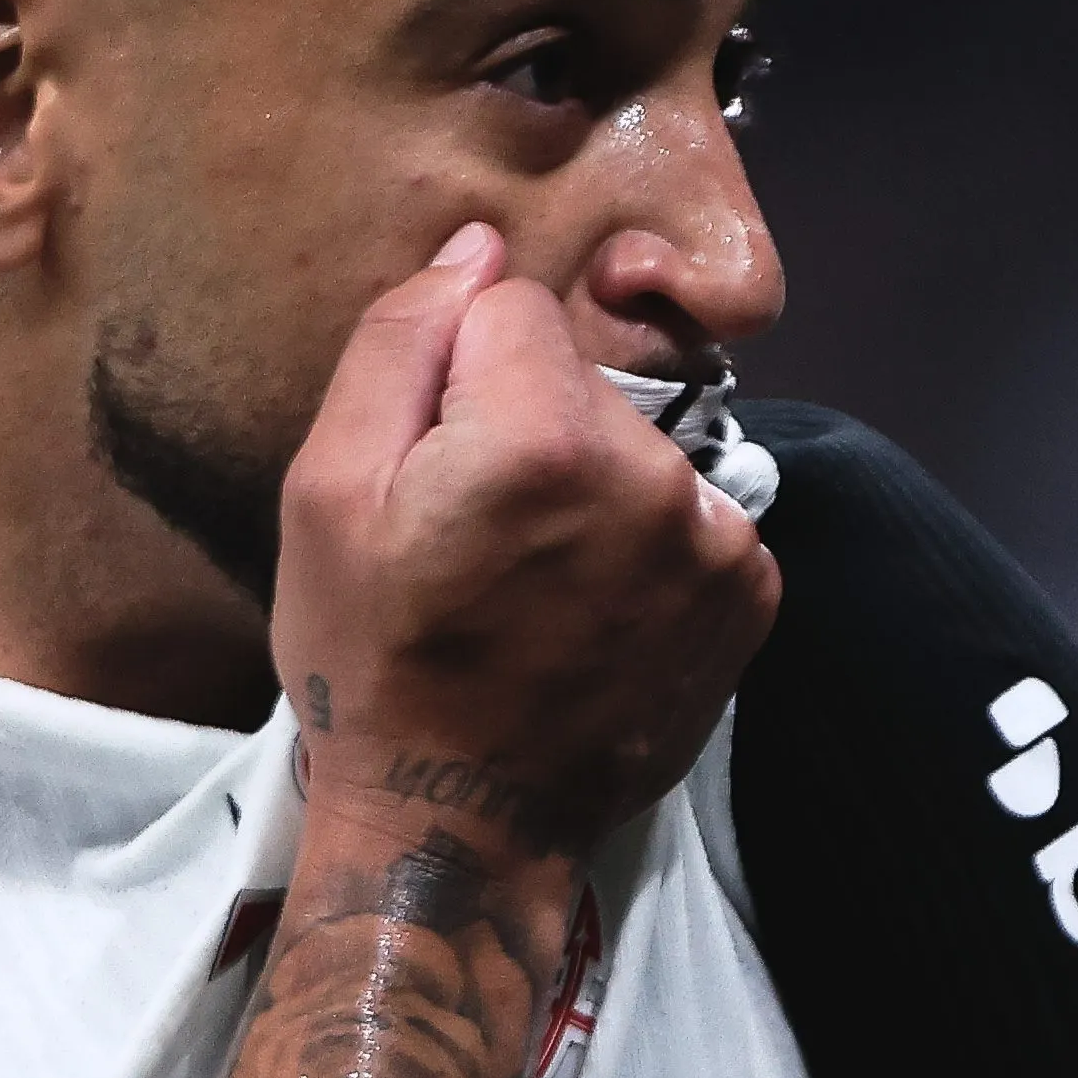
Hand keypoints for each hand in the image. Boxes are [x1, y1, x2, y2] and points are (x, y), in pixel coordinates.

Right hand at [273, 221, 777, 858]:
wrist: (460, 829)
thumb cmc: (371, 666)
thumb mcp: (326, 495)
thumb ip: (401, 343)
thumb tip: (478, 248)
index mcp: (548, 436)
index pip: (510, 309)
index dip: (454, 379)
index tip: (431, 470)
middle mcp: (658, 476)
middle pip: (580, 384)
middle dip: (529, 432)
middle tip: (476, 545)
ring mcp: (718, 542)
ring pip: (636, 451)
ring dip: (592, 494)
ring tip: (534, 590)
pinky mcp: (751, 597)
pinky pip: (688, 518)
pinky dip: (644, 548)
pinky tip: (590, 614)